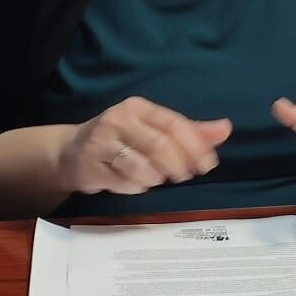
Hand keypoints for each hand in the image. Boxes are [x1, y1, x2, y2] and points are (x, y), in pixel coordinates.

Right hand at [58, 97, 230, 195]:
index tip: (208, 164)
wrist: (71, 152)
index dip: (195, 145)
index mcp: (138, 107)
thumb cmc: (120, 140)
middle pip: (160, 145)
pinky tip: (137, 183)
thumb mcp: (152, 129)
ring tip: (158, 178)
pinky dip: (137, 187)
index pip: (173, 124)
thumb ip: (189, 131)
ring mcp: (101, 142)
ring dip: (157, 178)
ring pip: (142, 167)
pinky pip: (124, 182)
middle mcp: (118, 120)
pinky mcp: (91, 165)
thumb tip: (225, 128)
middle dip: (179, 165)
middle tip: (186, 176)